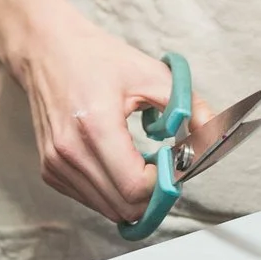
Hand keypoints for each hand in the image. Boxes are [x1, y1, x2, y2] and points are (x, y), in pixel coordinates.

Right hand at [8, 7, 173, 223]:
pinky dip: (113, 190)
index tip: (173, 159)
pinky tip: (120, 161)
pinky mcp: (50, 171)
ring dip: (134, 195)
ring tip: (143, 161)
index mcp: (94, 125)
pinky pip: (92, 200)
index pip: (135, 186)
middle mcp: (69, 151)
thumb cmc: (98, 58)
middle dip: (154, 193)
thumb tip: (214, 135)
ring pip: (109, 210)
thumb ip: (188, 106)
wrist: (47, 49)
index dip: (164, 182)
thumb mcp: (152, 73)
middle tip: (165, 164)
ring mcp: (55, 164)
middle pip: (124, 206)